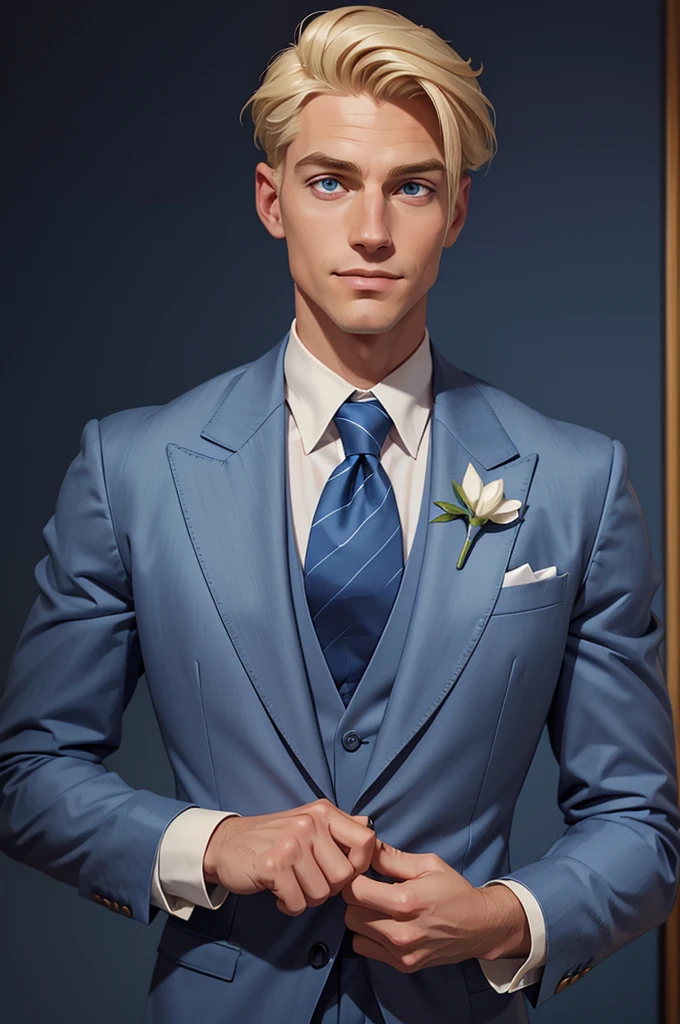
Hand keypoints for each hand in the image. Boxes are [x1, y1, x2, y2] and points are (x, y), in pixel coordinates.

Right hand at [202, 799, 375, 915]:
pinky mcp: (272, 866)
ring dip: (307, 897)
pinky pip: (298, 903)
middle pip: (345, 876)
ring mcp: (290, 843)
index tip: (341, 872)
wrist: (226, 844)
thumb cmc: (274, 838)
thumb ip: (340, 827)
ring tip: (291, 884)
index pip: (366, 840)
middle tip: (308, 880)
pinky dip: (288, 905)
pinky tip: (278, 892)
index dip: (360, 864)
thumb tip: (371, 828)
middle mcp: (309, 823)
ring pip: (322, 893)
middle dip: (329, 887)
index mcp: (323, 812)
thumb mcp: (310, 822)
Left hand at [342, 840, 530, 972]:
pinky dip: (366, 935)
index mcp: (406, 901)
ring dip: (360, 917)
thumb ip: (392, 857)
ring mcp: (401, 953)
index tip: (360, 872)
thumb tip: (365, 847)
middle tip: (368, 888)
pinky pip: (364, 949)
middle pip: (350, 913)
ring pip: (354, 932)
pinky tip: (381, 923)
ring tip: (375, 906)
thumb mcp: (428, 864)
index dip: (353, 878)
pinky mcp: (402, 966)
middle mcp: (400, 932)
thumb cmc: (454, 890)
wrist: (479, 926)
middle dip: (354, 898)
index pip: (355, 891)